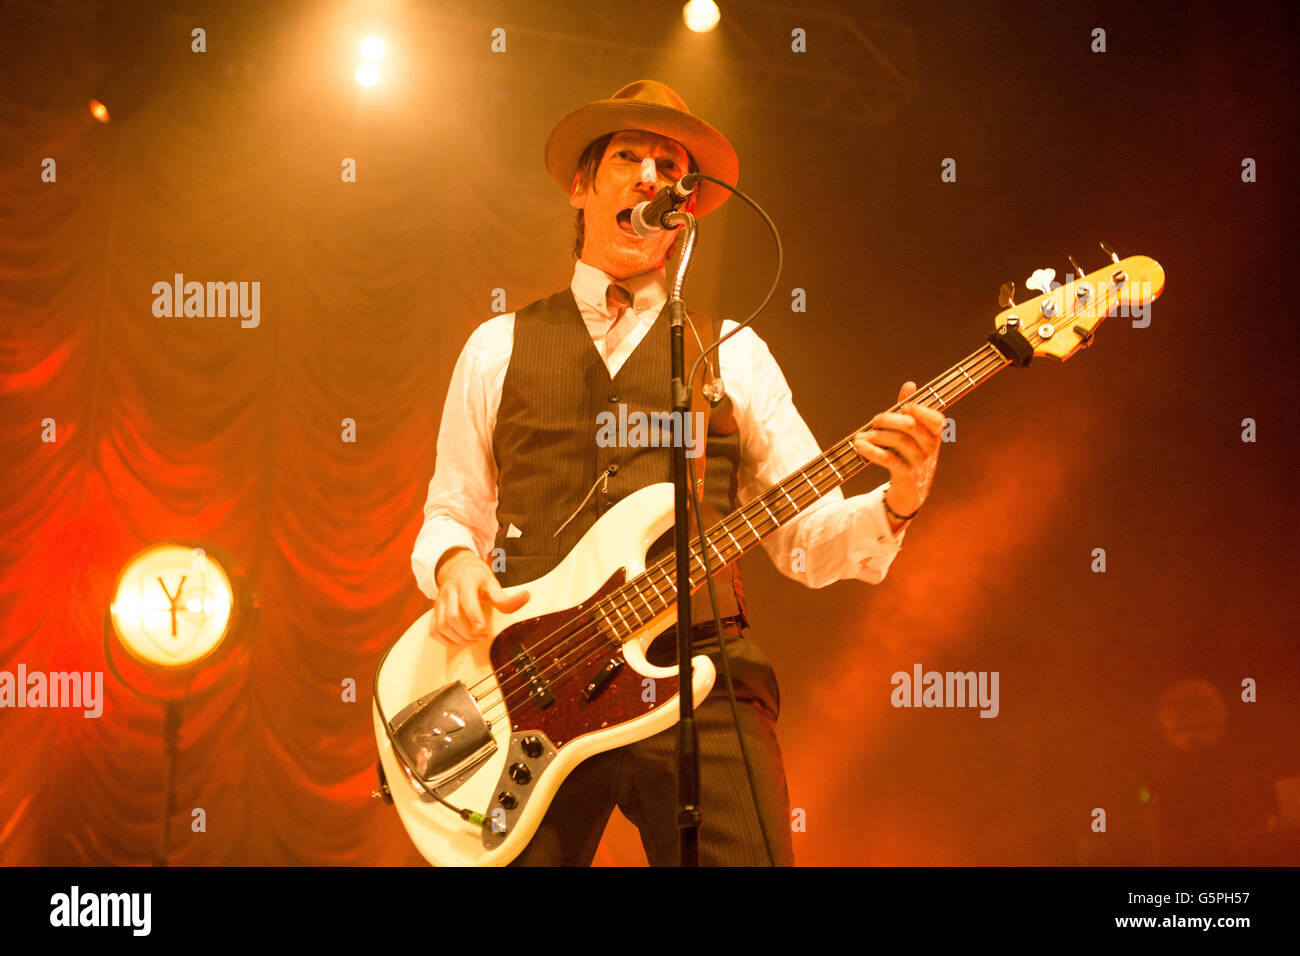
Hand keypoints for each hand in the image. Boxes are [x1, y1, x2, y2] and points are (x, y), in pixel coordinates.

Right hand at [428, 549, 529, 646]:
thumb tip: (526, 597)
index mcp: (465, 582)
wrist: (456, 567)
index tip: (483, 630)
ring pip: (441, 626)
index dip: (474, 619)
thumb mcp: (492, 583)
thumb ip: (505, 597)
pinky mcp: (435, 611)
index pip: (467, 602)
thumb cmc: (476, 577)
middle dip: (468, 632)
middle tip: (482, 636)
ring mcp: (440, 602)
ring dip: (458, 639)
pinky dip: (446, 641)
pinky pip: (434, 630)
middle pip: (452, 617)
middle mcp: (450, 592)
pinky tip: (459, 640)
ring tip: (473, 639)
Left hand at [851, 382, 943, 522]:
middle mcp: (931, 448)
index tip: (904, 406)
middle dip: (890, 419)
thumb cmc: (910, 454)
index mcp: (935, 435)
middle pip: (911, 426)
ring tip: (860, 436)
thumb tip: (909, 384)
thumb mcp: (913, 433)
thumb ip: (910, 409)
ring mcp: (920, 463)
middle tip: (875, 420)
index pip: (936, 419)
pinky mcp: (907, 476)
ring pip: (898, 442)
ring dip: (876, 436)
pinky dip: (871, 451)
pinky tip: (859, 446)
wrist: (912, 491)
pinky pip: (889, 460)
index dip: (920, 409)